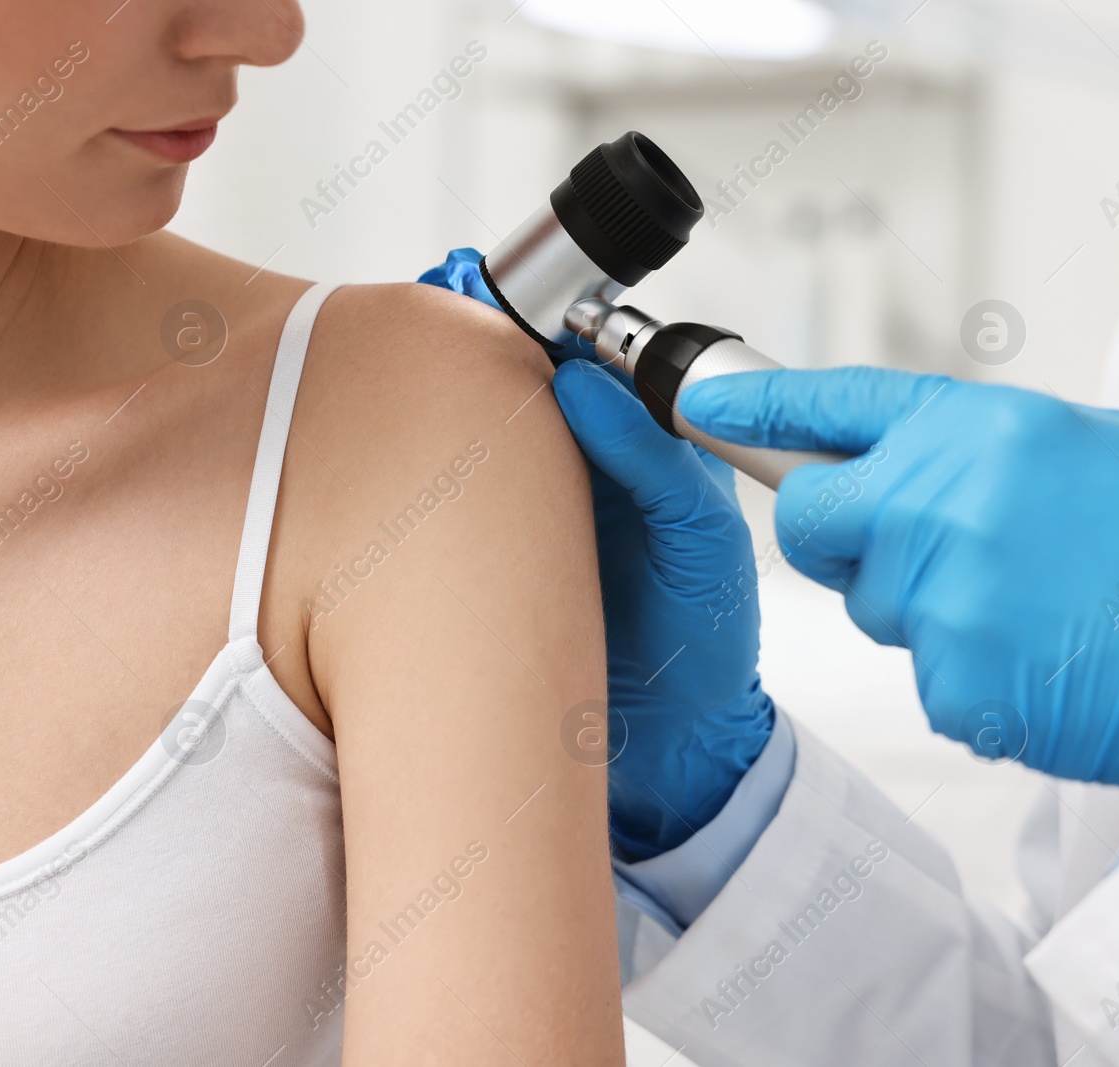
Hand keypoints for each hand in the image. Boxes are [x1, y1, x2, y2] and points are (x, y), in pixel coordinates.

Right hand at [422, 249, 775, 857]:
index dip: (543, 341)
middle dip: (479, 378)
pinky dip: (434, 497)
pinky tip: (414, 491)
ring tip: (416, 420)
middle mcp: (585, 469)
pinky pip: (458, 512)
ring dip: (449, 436)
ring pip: (482, 447)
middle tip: (440, 369)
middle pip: (520, 395)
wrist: (671, 745)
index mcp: (644, 446)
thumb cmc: (704, 643)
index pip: (586, 365)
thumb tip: (580, 383)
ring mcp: (535, 511)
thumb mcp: (700, 541)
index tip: (496, 328)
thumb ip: (654, 459)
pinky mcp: (495, 558)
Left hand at [678, 367, 1118, 802]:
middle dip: (841, 538)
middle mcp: (946, 497)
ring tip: (1026, 609)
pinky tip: (1039, 660)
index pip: (835, 403)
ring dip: (924, 609)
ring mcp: (941, 587)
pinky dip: (967, 672)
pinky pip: (919, 669)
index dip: (756, 402)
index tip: (696, 401)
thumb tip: (911, 452)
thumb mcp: (1089, 452)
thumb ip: (984, 447)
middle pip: (808, 516)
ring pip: (867, 600)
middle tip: (915, 551)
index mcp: (986, 429)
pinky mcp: (947, 672)